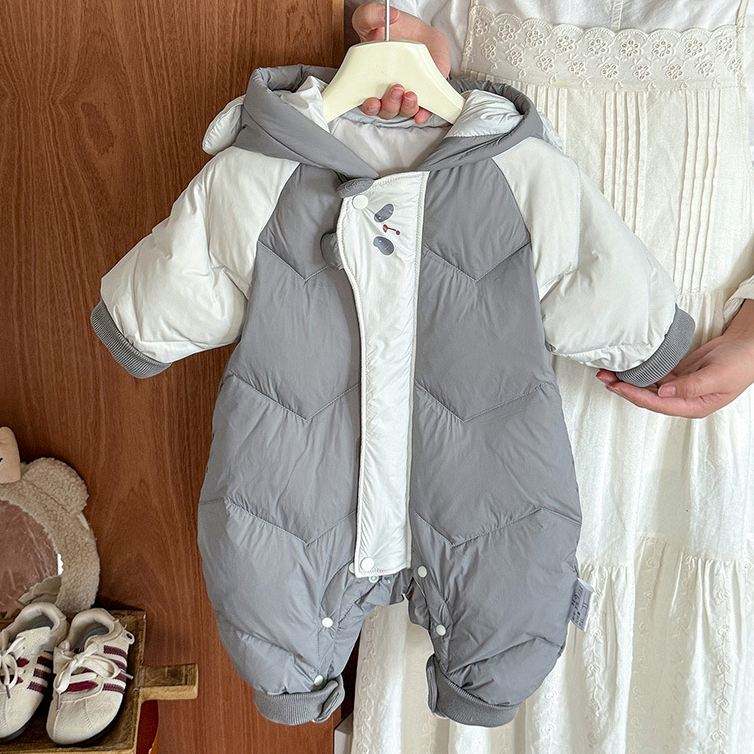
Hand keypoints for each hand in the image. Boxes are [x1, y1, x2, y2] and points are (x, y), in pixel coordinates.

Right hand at [352, 2, 450, 123]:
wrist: (421, 33)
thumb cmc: (394, 31)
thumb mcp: (374, 18)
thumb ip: (370, 15)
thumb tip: (389, 16)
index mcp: (371, 82)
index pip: (365, 103)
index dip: (368, 107)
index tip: (371, 101)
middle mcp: (387, 94)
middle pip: (385, 111)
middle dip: (389, 105)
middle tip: (396, 89)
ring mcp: (406, 96)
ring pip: (404, 112)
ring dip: (406, 108)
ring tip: (410, 94)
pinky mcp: (425, 95)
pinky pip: (423, 111)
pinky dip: (423, 115)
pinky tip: (421, 114)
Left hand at [596, 301, 753, 417]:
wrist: (748, 347)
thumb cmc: (739, 364)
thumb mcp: (717, 376)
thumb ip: (690, 386)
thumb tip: (663, 393)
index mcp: (693, 406)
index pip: (657, 404)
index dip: (635, 395)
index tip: (618, 386)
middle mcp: (682, 399)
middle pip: (647, 397)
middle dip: (624, 389)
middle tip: (604, 378)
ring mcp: (678, 388)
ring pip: (647, 386)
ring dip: (628, 380)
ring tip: (607, 373)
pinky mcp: (677, 375)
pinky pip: (654, 376)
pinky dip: (639, 372)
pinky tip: (625, 367)